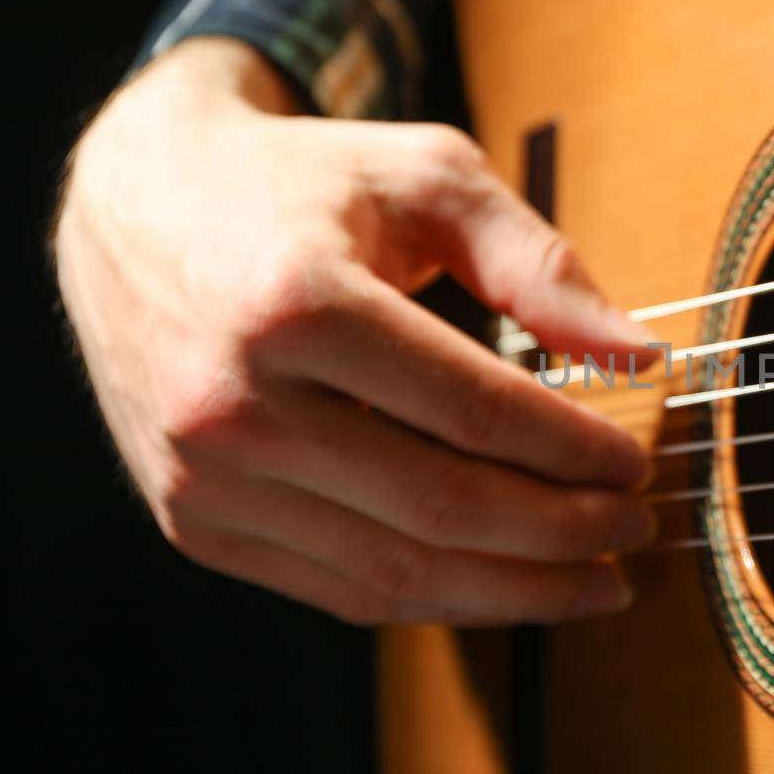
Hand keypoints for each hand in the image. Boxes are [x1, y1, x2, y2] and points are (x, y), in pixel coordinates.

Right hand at [54, 38, 657, 625]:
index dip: (574, 452)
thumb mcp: (427, 177)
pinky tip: (503, 584)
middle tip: (634, 530)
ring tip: (594, 582)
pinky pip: (337, 589)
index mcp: (296, 301)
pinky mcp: (191, 519)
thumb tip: (639, 353)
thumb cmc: (298, 184)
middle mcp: (232, 400)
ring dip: (513, 591)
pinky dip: (435, 597)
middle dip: (561, 533)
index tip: (637, 464)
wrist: (135, 203)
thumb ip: (538, 263)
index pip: (476, 411)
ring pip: (393, 571)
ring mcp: (203, 475)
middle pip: (441, 506)